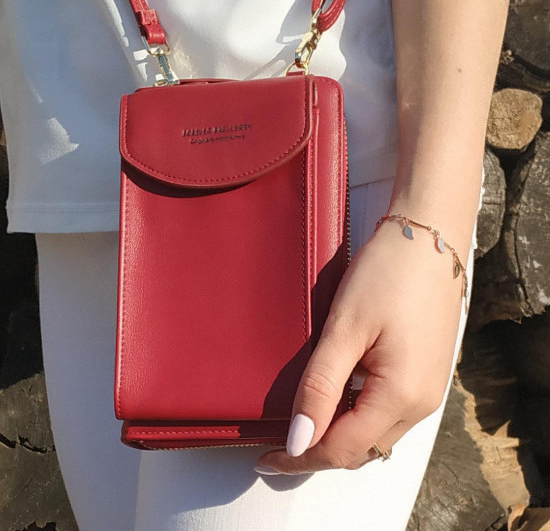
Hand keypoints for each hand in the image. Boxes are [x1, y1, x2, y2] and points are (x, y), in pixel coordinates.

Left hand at [255, 219, 467, 473]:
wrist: (429, 235)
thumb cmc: (387, 274)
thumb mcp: (344, 330)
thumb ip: (320, 387)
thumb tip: (298, 441)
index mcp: (401, 396)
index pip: (341, 449)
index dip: (300, 459)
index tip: (264, 459)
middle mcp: (422, 403)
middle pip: (361, 449)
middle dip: (318, 452)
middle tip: (276, 445)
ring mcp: (428, 389)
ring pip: (376, 433)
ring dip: (338, 435)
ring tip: (300, 424)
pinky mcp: (426, 373)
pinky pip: (388, 412)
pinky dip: (356, 416)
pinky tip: (334, 399)